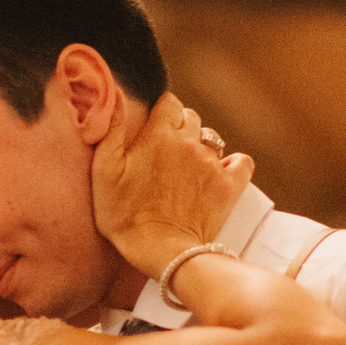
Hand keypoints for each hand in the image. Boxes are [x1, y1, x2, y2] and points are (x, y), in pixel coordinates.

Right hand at [92, 89, 254, 283]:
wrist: (160, 251)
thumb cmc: (125, 215)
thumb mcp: (104, 171)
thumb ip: (112, 128)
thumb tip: (116, 93)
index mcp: (159, 135)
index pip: (168, 102)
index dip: (160, 113)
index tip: (151, 130)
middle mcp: (189, 143)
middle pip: (190, 117)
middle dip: (179, 128)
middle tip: (163, 153)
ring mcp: (212, 164)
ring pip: (212, 139)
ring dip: (200, 147)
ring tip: (185, 168)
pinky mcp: (229, 186)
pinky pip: (241, 162)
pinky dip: (233, 164)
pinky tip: (219, 173)